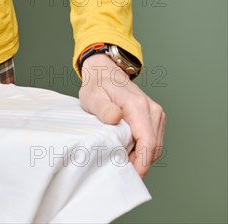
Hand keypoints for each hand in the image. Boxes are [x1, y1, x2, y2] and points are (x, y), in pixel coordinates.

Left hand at [78, 54, 165, 177]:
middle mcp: (152, 110)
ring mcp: (156, 114)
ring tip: (121, 160)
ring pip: (155, 146)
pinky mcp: (155, 118)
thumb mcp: (92, 96)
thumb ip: (102, 108)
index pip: (147, 142)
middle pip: (153, 148)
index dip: (141, 162)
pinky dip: (142, 149)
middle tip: (119, 171)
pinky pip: (153, 140)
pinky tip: (127, 150)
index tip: (132, 176)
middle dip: (139, 163)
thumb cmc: (97, 85)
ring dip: (141, 157)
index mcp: (138, 106)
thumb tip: (115, 117)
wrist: (106, 72)